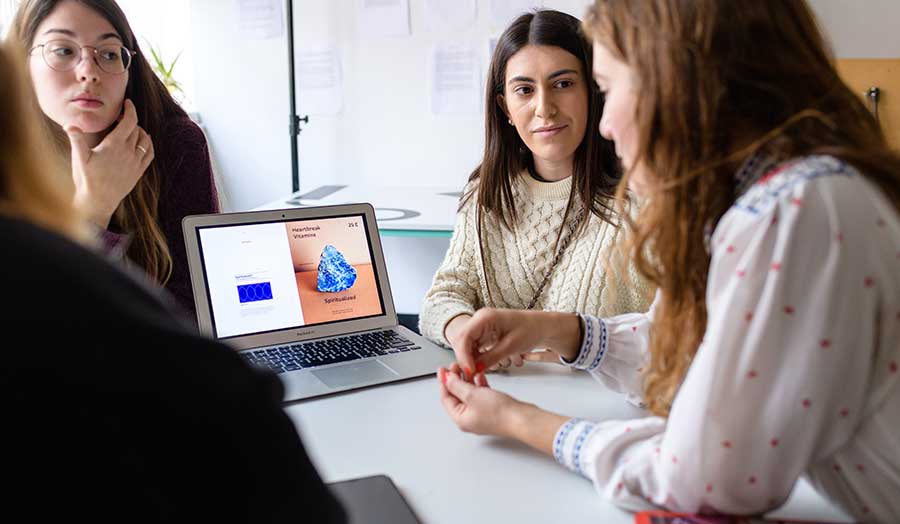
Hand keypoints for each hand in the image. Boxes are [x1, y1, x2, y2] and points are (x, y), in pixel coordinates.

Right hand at [68, 99, 154, 227]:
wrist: (98, 201)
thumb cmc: (87, 178)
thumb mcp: (79, 158)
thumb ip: (76, 139)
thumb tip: (70, 124)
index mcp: (114, 145)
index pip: (129, 121)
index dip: (130, 109)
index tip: (127, 102)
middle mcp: (129, 152)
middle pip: (137, 128)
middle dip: (130, 120)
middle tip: (120, 118)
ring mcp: (136, 163)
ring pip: (146, 140)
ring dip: (140, 131)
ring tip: (130, 129)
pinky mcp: (139, 172)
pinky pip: (150, 154)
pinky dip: (148, 144)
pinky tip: (141, 143)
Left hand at [437, 363, 526, 436]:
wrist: (521, 419)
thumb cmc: (500, 413)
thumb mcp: (472, 395)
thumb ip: (457, 385)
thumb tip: (447, 379)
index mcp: (460, 418)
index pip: (446, 398)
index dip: (444, 382)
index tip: (443, 369)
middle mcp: (469, 419)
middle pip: (457, 396)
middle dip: (456, 379)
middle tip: (456, 366)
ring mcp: (481, 415)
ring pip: (469, 394)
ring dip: (467, 380)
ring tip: (468, 368)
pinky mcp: (491, 410)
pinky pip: (480, 396)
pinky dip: (478, 385)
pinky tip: (480, 376)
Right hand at [453, 308, 581, 374]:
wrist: (542, 326)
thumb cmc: (531, 329)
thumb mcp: (511, 346)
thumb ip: (491, 357)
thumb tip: (476, 369)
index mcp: (485, 317)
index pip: (464, 337)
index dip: (464, 356)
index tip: (469, 371)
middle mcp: (479, 319)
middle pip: (461, 341)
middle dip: (464, 359)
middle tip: (470, 376)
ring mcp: (480, 326)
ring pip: (465, 345)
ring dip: (468, 359)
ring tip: (475, 374)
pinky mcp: (484, 333)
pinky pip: (473, 347)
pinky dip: (474, 358)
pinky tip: (480, 367)